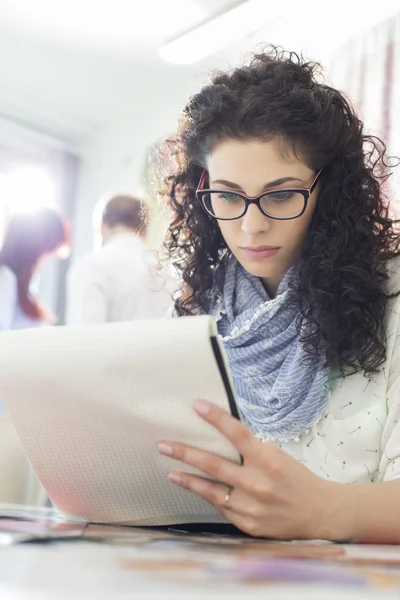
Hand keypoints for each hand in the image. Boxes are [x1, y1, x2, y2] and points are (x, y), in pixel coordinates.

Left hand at [157, 400, 350, 539]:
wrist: (320, 513)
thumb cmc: (297, 479)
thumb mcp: (279, 456)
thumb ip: (253, 450)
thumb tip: (224, 437)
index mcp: (268, 460)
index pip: (237, 433)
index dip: (215, 417)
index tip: (196, 405)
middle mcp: (257, 483)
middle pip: (214, 464)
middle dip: (185, 453)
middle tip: (163, 445)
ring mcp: (251, 507)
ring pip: (210, 490)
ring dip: (188, 480)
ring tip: (171, 473)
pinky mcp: (247, 524)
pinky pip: (222, 508)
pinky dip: (210, 497)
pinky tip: (199, 490)